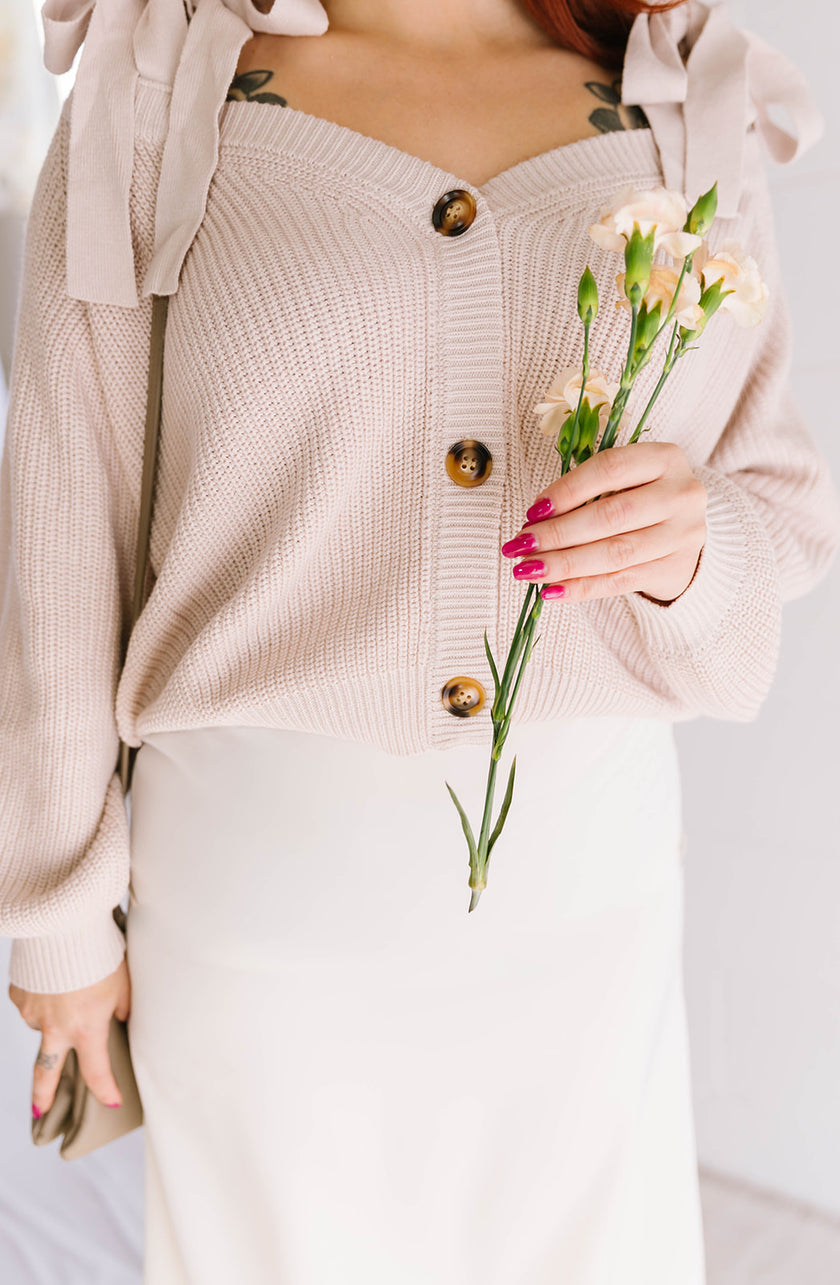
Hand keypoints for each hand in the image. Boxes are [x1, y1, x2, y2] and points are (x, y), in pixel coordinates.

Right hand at [8, 957, 131, 1117]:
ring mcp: (33, 1012)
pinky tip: (54, 979)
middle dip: (42, 1096)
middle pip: (45, 1073)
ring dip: (54, 1017)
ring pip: (42, 1026)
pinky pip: (32, 1004)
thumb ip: (120, 1008)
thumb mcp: (123, 983)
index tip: (113, 1100)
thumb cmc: (101, 952)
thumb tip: (118, 1019)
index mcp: (86, 1028)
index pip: (96, 1071)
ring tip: (71, 989)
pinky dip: (43, 998)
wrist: (64, 923)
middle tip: (41, 1111)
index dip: (105, 1089)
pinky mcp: (19, 995)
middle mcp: (55, 1027)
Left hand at [502, 442, 706, 604]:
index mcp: (665, 458)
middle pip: (611, 516)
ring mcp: (682, 535)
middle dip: (559, 533)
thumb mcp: (624, 478)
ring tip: (528, 570)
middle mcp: (681, 494)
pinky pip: (620, 582)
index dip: (567, 490)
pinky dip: (581, 587)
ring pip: (615, 553)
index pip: (610, 469)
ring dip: (565, 564)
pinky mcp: (674, 569)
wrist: (684, 531)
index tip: (533, 511)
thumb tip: (536, 519)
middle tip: (521, 545)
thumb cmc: (641, 497)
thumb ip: (586, 490)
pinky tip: (552, 590)